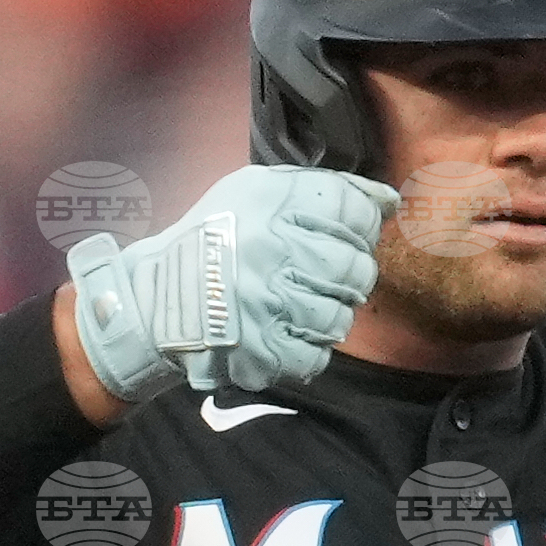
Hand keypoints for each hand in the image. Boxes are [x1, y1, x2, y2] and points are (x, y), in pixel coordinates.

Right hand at [61, 166, 396, 407]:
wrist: (157, 296)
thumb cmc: (216, 237)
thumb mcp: (259, 190)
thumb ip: (325, 188)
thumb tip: (388, 201)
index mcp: (274, 204)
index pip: (354, 213)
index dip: (362, 228)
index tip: (348, 238)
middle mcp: (273, 251)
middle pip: (354, 267)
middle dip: (352, 275)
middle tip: (328, 279)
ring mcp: (267, 305)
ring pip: (340, 316)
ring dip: (332, 315)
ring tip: (304, 307)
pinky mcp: (261, 351)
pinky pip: (317, 357)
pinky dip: (312, 350)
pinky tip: (290, 334)